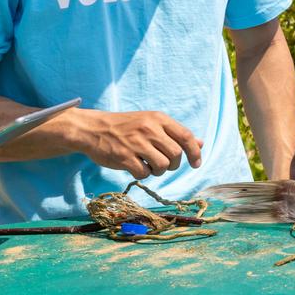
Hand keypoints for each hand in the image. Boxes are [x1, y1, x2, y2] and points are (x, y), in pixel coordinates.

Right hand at [74, 109, 203, 179]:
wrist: (93, 129)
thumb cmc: (126, 127)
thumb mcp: (152, 123)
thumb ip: (175, 134)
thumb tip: (201, 144)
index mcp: (159, 119)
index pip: (186, 136)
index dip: (195, 152)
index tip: (196, 164)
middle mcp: (149, 129)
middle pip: (176, 154)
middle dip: (174, 164)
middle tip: (164, 164)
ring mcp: (136, 143)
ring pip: (162, 165)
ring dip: (159, 171)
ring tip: (150, 166)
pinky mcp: (124, 157)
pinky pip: (144, 173)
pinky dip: (144, 174)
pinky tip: (137, 168)